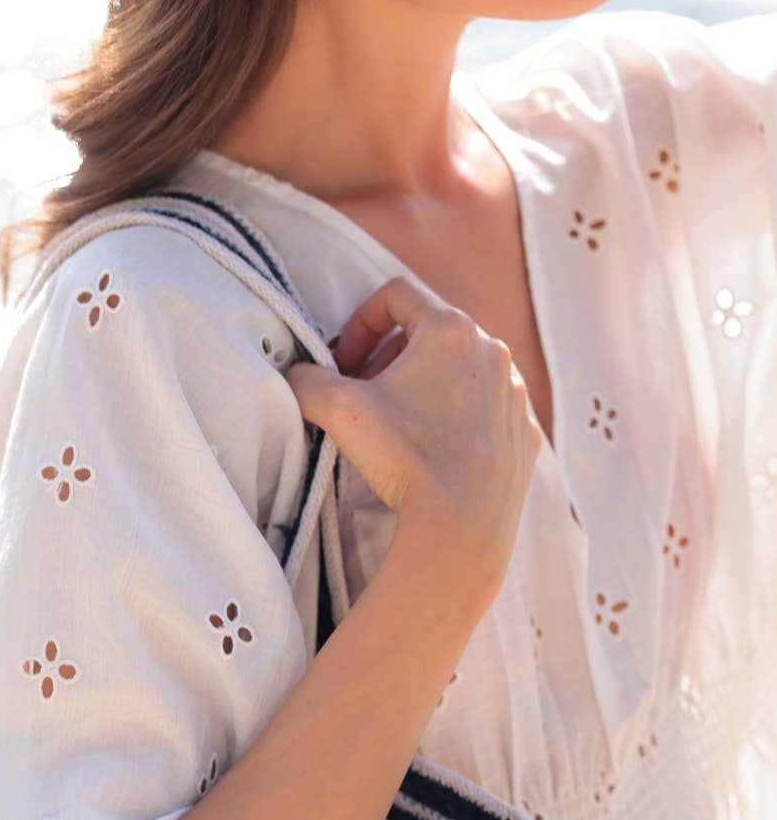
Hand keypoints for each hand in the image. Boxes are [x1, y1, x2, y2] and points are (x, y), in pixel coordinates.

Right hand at [286, 274, 543, 599]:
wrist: (463, 525)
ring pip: (462, 370)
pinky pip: (487, 408)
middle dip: (391, 356)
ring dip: (426, 385)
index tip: (344, 362)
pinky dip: (459, 417)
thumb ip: (307, 381)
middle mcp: (491, 350)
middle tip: (365, 392)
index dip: (360, 322)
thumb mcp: (338, 410)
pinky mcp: (524, 431)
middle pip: (430, 331)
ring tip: (401, 423)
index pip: (397, 295)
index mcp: (449, 330)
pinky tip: (438, 448)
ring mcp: (514, 391)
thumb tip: (295, 376)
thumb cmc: (405, 458)